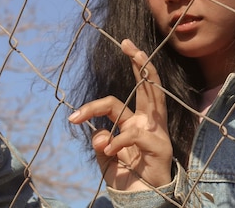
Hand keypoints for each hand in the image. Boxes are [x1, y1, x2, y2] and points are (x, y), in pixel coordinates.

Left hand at [68, 39, 172, 190]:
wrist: (145, 202)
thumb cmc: (130, 179)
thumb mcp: (108, 161)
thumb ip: (101, 145)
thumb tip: (97, 133)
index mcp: (136, 122)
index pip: (123, 98)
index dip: (98, 101)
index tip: (74, 110)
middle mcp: (149, 121)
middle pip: (147, 84)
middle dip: (139, 60)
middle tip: (127, 43)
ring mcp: (157, 131)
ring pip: (148, 96)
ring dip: (124, 86)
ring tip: (106, 85)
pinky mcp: (160, 145)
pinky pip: (134, 134)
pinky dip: (117, 141)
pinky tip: (109, 151)